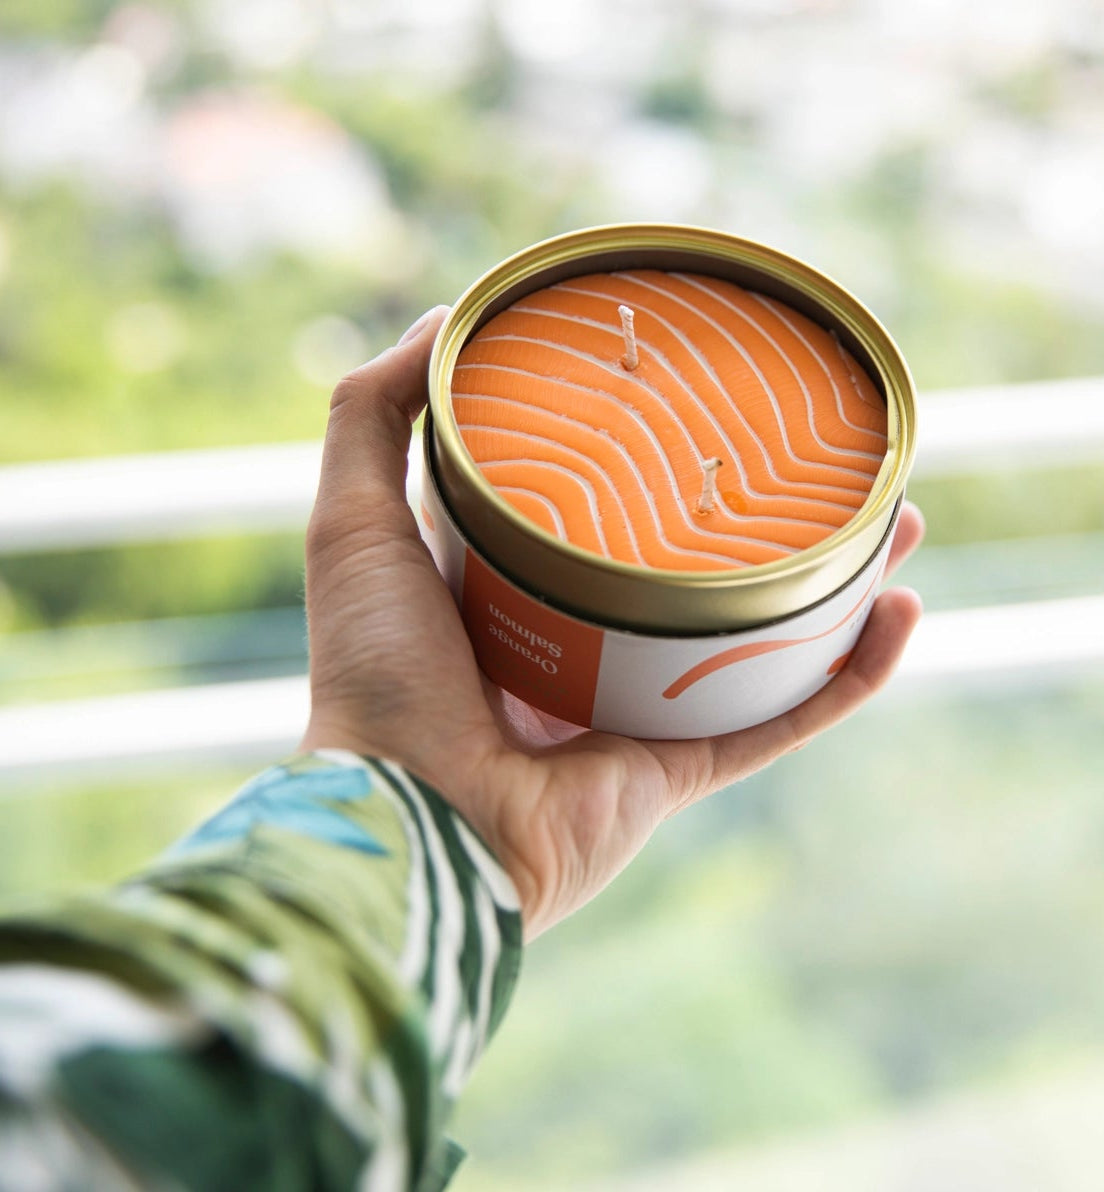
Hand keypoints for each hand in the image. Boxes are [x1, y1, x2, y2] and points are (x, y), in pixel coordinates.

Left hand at [302, 308, 924, 938]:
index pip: (593, 512)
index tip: (694, 400)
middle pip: (691, 570)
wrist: (408, 818)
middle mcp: (578, 651)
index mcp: (509, 594)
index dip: (646, 460)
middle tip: (820, 458)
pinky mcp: (677, 769)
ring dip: (831, 587)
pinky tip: (901, 614)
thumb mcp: (354, 522)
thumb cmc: (374, 673)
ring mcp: (634, 712)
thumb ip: (371, 414)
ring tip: (893, 520)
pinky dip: (848, 676)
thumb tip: (444, 318)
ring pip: (755, 640)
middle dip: (761, 517)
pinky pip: (782, 720)